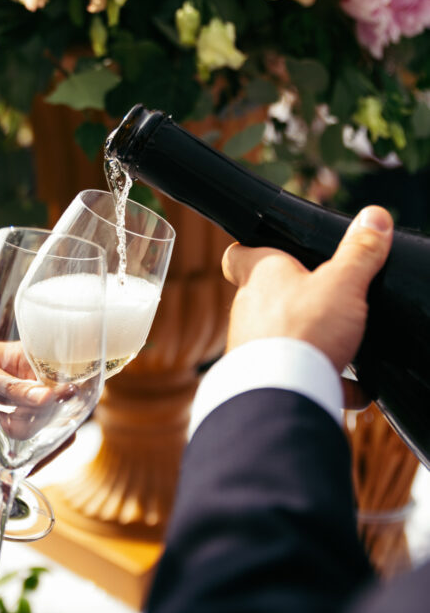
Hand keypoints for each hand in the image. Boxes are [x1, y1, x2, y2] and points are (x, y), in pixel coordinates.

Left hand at [0, 342, 75, 469]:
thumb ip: (11, 387)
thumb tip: (49, 397)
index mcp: (33, 360)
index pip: (67, 386)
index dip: (65, 412)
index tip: (43, 434)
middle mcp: (36, 384)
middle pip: (62, 420)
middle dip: (37, 448)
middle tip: (7, 459)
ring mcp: (26, 409)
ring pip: (42, 442)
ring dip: (17, 461)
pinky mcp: (13, 429)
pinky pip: (20, 451)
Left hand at [222, 205, 393, 396]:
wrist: (282, 395)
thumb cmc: (304, 331)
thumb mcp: (344, 284)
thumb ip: (360, 253)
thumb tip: (375, 217)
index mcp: (262, 275)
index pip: (238, 254)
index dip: (252, 249)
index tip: (272, 249)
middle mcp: (249, 309)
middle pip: (268, 296)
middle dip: (296, 299)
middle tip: (328, 300)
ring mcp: (253, 347)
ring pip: (283, 336)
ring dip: (310, 340)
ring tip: (344, 345)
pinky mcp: (265, 378)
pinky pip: (297, 374)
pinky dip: (324, 379)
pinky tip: (353, 390)